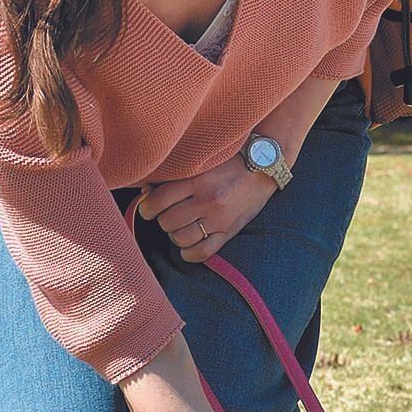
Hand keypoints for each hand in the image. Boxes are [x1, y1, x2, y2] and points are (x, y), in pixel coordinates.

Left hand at [137, 154, 276, 262]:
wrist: (264, 166)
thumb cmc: (230, 159)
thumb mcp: (203, 160)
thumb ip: (177, 172)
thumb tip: (147, 190)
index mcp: (199, 179)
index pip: (159, 200)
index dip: (147, 206)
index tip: (148, 206)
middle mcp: (208, 201)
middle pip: (168, 222)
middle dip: (162, 219)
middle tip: (167, 213)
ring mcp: (219, 220)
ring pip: (181, 239)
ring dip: (175, 235)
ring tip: (179, 226)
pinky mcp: (229, 232)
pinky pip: (202, 253)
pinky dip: (189, 252)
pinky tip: (188, 244)